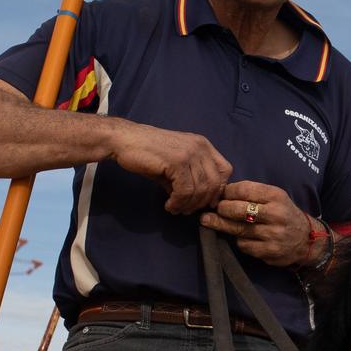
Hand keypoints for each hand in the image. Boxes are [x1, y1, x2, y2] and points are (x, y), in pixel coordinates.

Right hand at [111, 125, 230, 214]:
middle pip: (215, 183)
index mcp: (203, 145)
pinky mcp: (177, 161)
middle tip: (187, 210)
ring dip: (188, 205)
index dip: (218, 189)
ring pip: (201, 189)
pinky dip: (179, 202)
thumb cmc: (148, 153)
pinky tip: (169, 205)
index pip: (225, 170)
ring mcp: (190, 153)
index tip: (205, 202)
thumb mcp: (175, 166)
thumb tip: (198, 203)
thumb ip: (190, 180)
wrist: (125, 140)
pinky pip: (186, 190)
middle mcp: (201, 147)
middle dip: (202, 202)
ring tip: (175, 208)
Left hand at [199, 180, 318, 267]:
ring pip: (237, 229)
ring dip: (222, 225)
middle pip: (238, 210)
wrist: (307, 239)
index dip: (227, 192)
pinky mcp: (269, 251)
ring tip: (209, 221)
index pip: (245, 189)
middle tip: (215, 209)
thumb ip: (252, 193)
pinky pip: (244, 245)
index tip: (220, 194)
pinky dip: (239, 240)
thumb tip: (221, 193)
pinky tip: (241, 237)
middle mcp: (276, 214)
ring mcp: (273, 234)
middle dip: (222, 208)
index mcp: (276, 196)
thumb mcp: (275, 197)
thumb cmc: (284, 214)